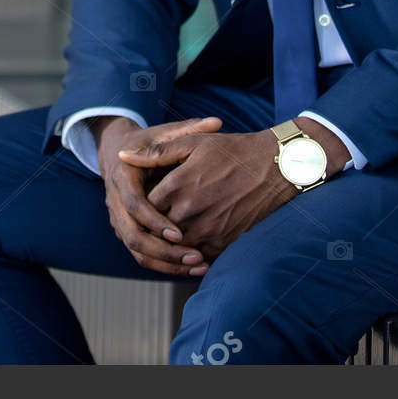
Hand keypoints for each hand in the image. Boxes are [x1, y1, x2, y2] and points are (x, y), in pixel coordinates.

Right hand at [94, 115, 222, 275]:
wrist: (117, 152)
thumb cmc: (146, 141)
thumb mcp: (163, 132)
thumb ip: (188, 129)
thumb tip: (217, 121)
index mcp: (123, 177)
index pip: (135, 205)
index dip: (156, 221)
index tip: (180, 233)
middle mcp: (116, 202)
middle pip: (133, 236)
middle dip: (164, 251)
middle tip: (194, 257)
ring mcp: (119, 220)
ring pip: (137, 251)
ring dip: (166, 264)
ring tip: (198, 266)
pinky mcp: (127, 231)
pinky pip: (142, 255)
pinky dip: (164, 265)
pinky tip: (190, 268)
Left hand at [117, 120, 347, 260]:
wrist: (275, 168)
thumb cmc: (233, 151)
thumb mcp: (193, 142)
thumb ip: (155, 152)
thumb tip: (122, 155)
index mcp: (178, 184)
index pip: (146, 205)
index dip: (144, 204)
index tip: (147, 198)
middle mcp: (190, 210)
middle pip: (159, 228)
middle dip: (154, 226)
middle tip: (154, 220)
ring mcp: (209, 229)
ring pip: (177, 246)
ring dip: (171, 244)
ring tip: (172, 233)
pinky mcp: (225, 242)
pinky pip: (200, 255)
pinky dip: (192, 252)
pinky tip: (192, 242)